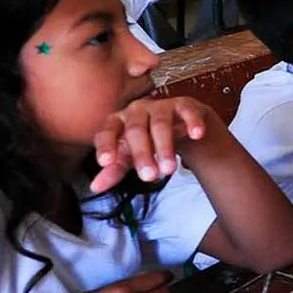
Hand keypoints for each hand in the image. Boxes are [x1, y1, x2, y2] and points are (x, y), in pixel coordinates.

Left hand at [92, 97, 217, 191]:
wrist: (177, 124)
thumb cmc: (146, 141)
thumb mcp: (128, 156)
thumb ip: (114, 170)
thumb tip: (95, 187)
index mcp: (117, 122)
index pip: (107, 132)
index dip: (106, 146)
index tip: (106, 162)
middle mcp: (136, 110)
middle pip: (136, 130)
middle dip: (142, 154)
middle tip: (149, 177)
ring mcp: (160, 106)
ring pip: (160, 124)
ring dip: (165, 147)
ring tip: (169, 170)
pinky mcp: (183, 105)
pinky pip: (187, 112)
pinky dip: (192, 122)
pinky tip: (196, 135)